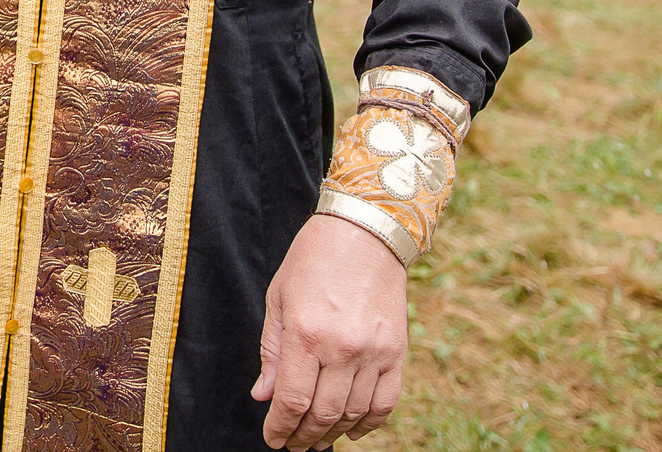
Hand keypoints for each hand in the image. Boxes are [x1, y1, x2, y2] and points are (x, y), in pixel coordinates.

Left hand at [251, 214, 410, 447]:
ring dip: (332, 434)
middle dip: (303, 437)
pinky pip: (386, 403)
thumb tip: (264, 396)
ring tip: (317, 440)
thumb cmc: (313, 260)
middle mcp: (343, 348)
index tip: (273, 439)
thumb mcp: (279, 299)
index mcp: (307, 333)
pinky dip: (369, 424)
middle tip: (293, 445)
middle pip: (322, 414)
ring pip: (353, 414)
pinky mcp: (397, 353)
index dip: (280, 428)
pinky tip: (352, 429)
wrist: (365, 231)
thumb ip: (272, 351)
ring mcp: (375, 353)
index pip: (292, 401)